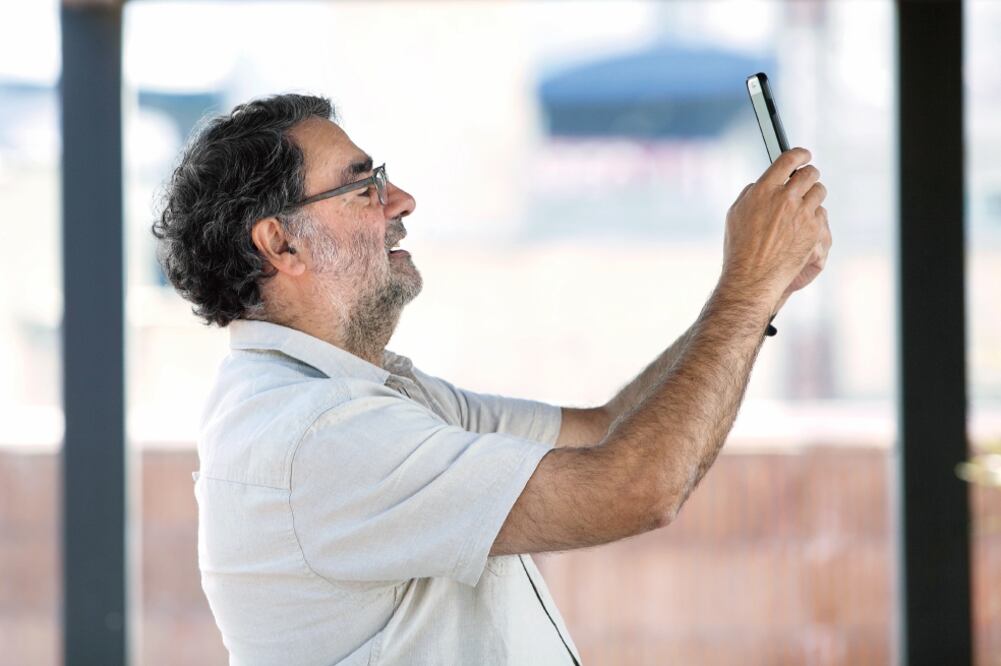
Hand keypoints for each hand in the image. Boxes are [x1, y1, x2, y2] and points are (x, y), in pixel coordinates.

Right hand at [720, 148, 830, 309]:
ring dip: (813, 196)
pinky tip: (804, 227)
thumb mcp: (735, 214)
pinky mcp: (813, 229)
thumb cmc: (740, 248)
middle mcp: (784, 198)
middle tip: (807, 180)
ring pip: (819, 192)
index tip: (804, 155)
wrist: (753, 277)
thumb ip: (752, 193)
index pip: (788, 159)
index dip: (800, 154)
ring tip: (804, 206)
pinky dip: (815, 217)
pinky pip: (821, 213)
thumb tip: (764, 182)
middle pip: (809, 173)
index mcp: (763, 190)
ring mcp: (801, 214)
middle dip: (809, 174)